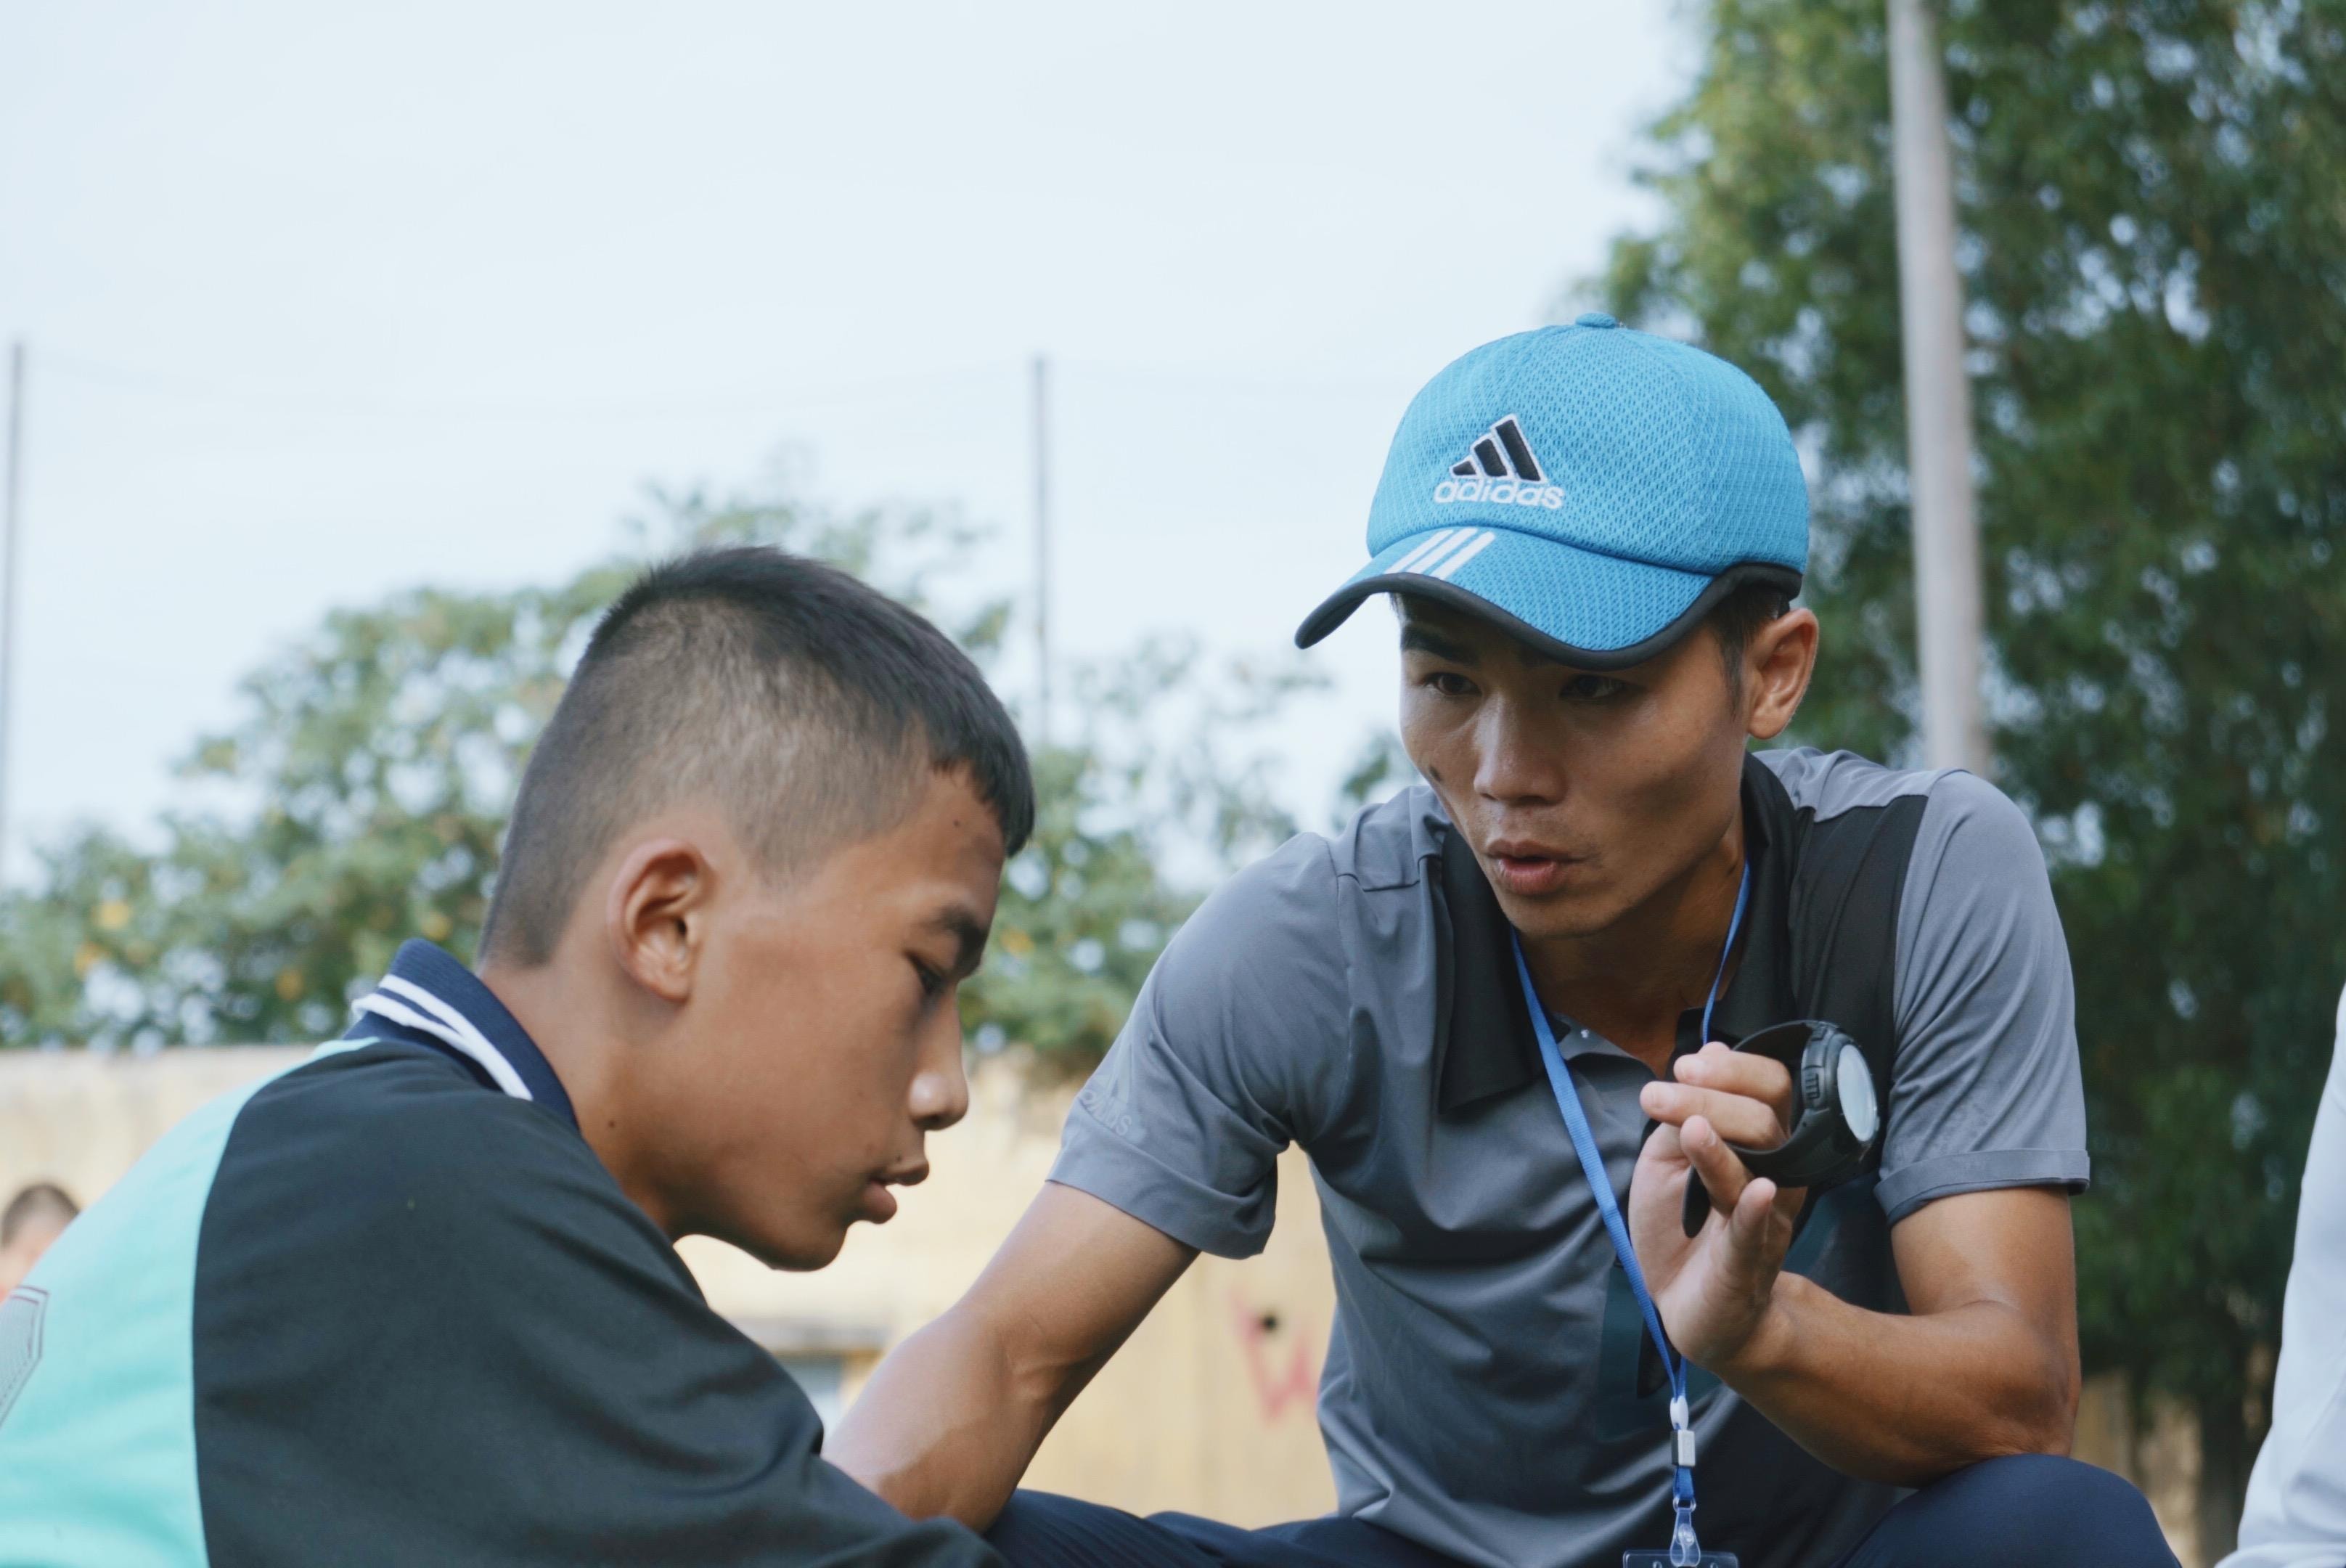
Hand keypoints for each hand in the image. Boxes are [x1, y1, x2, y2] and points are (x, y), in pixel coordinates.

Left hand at [1628, 1042, 1807, 1371]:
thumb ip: (1684, 1113)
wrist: (1688, 1306)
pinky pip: (1756, 1232)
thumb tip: (1710, 1052)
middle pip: (1765, 1122)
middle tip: (1659, 1093)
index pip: (1770, 1090)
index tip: (1684, 1065)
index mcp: (1760, 1146)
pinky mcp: (1747, 1263)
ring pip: (1760, 1169)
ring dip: (1720, 1145)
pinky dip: (1755, 1209)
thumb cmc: (1681, 1226)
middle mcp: (1774, 1176)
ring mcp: (1765, 1220)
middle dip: (1714, 1098)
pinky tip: (1754, 1188)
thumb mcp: (1667, 1161)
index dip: (1735, 1071)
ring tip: (1688, 1126)